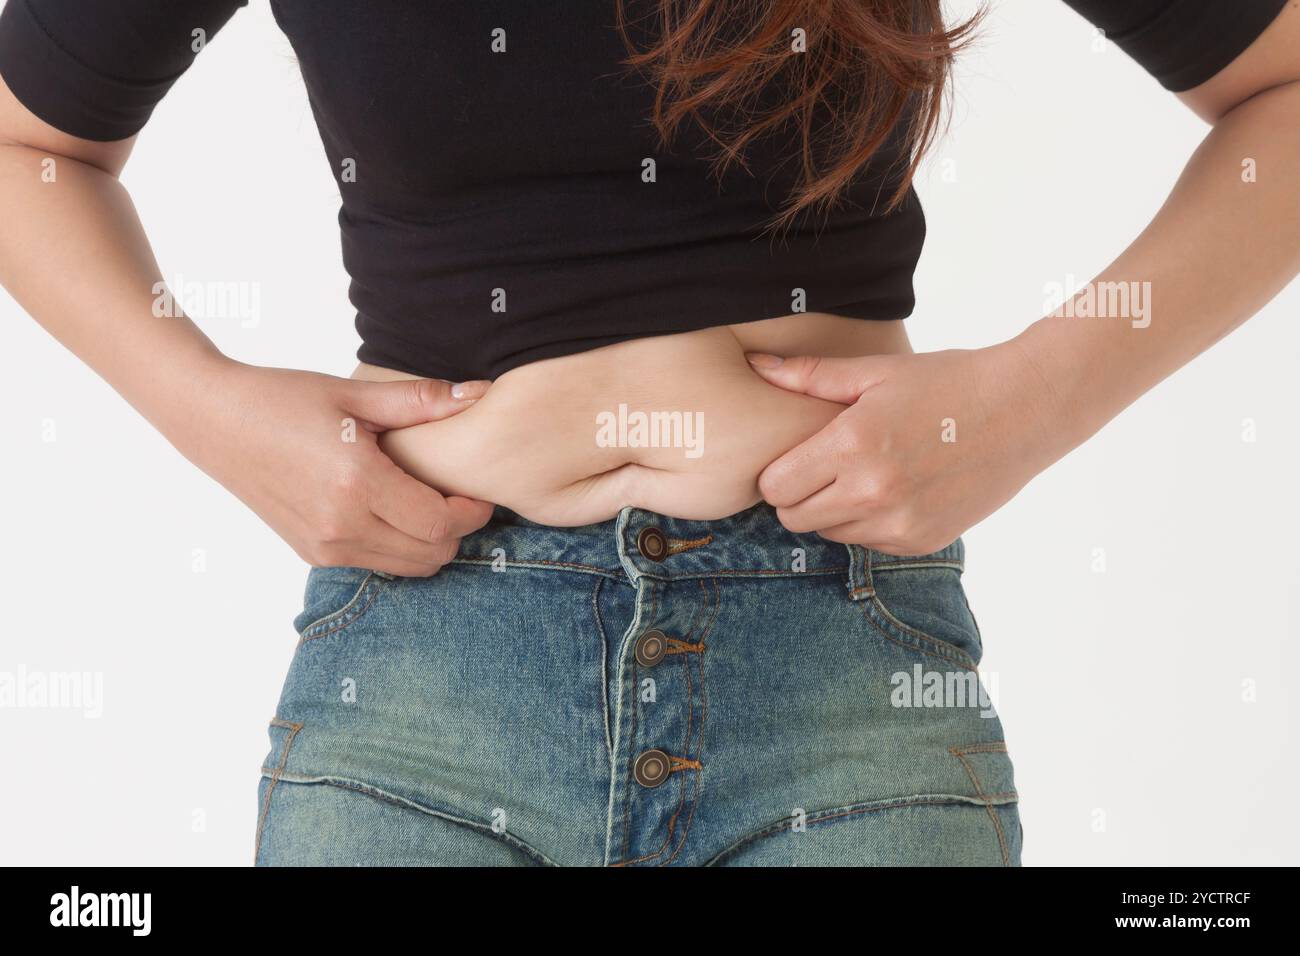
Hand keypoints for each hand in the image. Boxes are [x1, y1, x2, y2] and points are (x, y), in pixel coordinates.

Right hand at [174, 361, 494, 575]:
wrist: (215, 421)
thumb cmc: (283, 399)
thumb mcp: (354, 394)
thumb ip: (421, 401)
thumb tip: (480, 393)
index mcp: (356, 483)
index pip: (438, 524)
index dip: (470, 512)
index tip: (475, 492)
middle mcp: (341, 525)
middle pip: (431, 555)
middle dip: (456, 530)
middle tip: (457, 497)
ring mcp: (325, 546)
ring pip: (408, 568)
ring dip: (430, 543)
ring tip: (426, 502)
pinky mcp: (313, 554)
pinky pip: (376, 564)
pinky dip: (400, 547)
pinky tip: (394, 511)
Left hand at [746, 344, 1063, 554]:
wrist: (1026, 409)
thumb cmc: (948, 382)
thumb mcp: (877, 372)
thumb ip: (810, 376)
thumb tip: (756, 364)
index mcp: (852, 446)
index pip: (774, 487)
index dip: (778, 473)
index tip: (797, 457)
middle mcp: (872, 492)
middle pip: (795, 518)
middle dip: (799, 495)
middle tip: (825, 466)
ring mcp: (899, 523)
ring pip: (829, 534)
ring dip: (834, 512)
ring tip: (864, 474)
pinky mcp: (921, 540)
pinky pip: (869, 543)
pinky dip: (870, 523)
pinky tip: (895, 490)